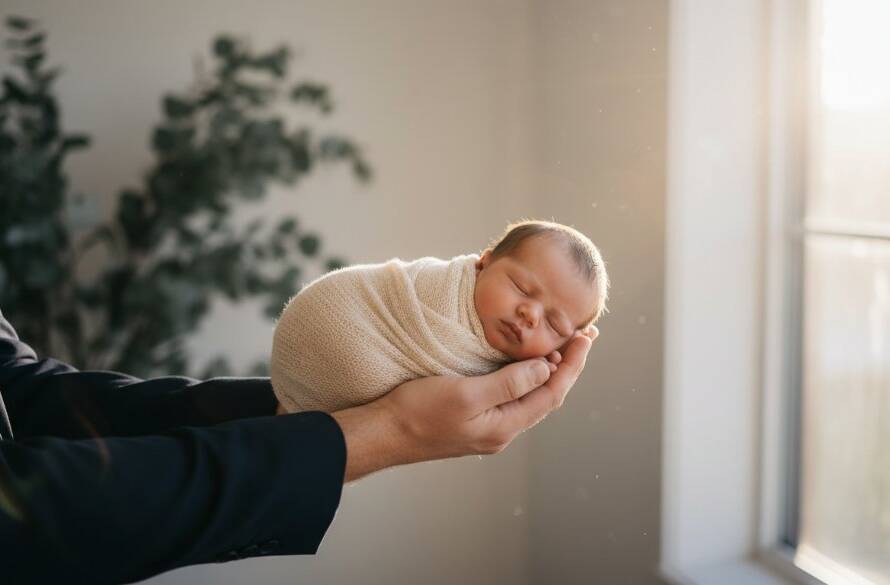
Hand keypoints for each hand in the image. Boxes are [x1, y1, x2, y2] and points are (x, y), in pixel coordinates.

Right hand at [331, 326, 597, 480]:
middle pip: (546, 395)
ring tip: (560, 345)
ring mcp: (487, 427)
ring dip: (547, 370)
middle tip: (581, 335)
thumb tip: (545, 369)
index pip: (553, 393)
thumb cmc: (418, 412)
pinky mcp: (472, 418)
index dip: (572, 364)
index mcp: (504, 427)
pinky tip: (523, 362)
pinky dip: (524, 375)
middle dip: (566, 365)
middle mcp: (501, 430)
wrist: (383, 433)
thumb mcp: (466, 394)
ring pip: (529, 396)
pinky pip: (510, 396)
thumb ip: (508, 383)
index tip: (585, 337)